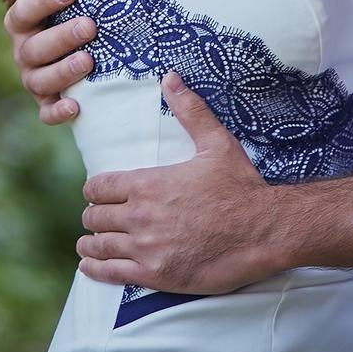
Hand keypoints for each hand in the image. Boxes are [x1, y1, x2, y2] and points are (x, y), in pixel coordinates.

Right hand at [3, 0, 95, 123]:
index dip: (44, 0)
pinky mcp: (46, 104)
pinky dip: (58, 113)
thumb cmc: (60, 8)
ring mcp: (33, 79)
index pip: (25, 10)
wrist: (68, 48)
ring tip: (90, 61)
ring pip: (39, 81)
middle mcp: (23, 50)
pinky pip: (45, 113)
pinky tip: (78, 108)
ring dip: (63, 72)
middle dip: (61, 37)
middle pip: (33, 48)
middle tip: (90, 25)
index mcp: (21, 20)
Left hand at [76, 72, 280, 293]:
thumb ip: (190, 111)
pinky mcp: (156, 274)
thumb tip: (169, 78)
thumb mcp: (216, 143)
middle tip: (97, 218)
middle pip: (95, 217)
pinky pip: (112, 273)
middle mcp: (141, 215)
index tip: (96, 194)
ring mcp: (147, 247)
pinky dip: (95, 269)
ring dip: (90, 243)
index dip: (94, 190)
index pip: (99, 187)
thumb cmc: (241, 186)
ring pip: (99, 245)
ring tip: (88, 243)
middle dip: (93, 216)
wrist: (264, 230)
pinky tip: (89, 267)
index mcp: (148, 183)